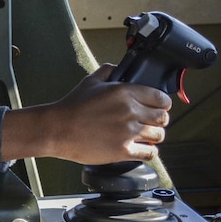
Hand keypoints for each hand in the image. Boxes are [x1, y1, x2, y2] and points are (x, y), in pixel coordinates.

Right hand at [2, 64, 172, 164]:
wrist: (57, 129)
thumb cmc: (72, 106)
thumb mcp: (89, 81)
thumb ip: (108, 71)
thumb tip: (119, 68)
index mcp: (125, 92)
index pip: (161, 98)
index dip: (162, 103)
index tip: (158, 106)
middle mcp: (130, 111)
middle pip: (163, 118)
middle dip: (158, 119)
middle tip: (150, 121)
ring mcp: (128, 132)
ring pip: (159, 135)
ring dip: (154, 135)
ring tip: (145, 135)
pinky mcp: (123, 150)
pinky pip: (150, 153)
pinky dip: (148, 151)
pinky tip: (141, 148)